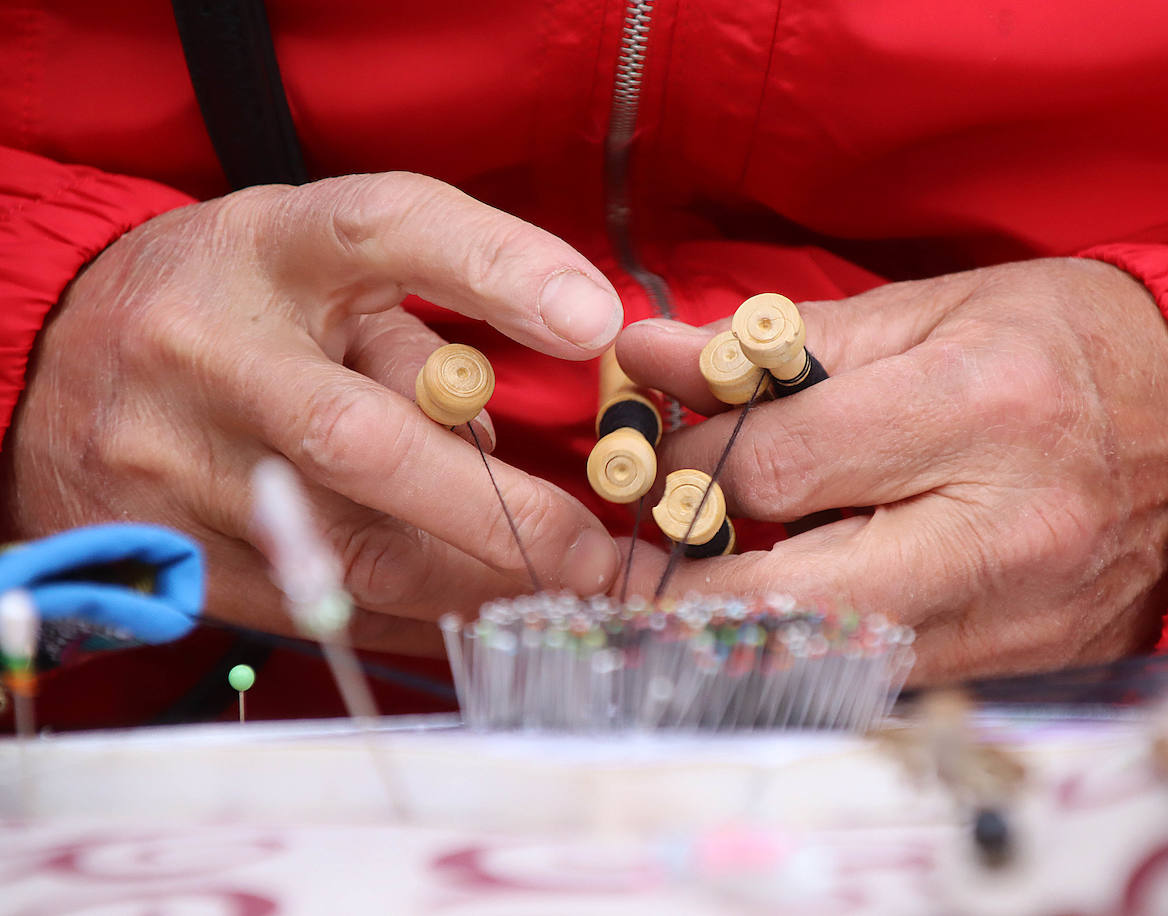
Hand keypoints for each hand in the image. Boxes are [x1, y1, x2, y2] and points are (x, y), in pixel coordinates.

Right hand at [1, 172, 623, 653]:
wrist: (49, 370)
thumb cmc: (231, 307)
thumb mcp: (312, 270)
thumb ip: (414, 332)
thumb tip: (507, 442)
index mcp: (267, 253)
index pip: (384, 229)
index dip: (495, 267)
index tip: (591, 322)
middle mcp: (208, 352)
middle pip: (361, 437)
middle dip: (494, 509)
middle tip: (593, 554)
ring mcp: (173, 461)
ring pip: (341, 550)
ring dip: (464, 581)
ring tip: (548, 593)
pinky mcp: (167, 551)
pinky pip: (312, 607)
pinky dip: (405, 618)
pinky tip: (467, 614)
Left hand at [614, 259, 1167, 678]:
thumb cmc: (1064, 346)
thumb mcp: (932, 312)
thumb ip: (783, 346)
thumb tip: (650, 354)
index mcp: (978, 409)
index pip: (777, 466)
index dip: (690, 463)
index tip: (660, 452)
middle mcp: (1000, 530)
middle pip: (788, 592)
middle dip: (687, 580)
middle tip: (643, 553)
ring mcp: (1017, 616)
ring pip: (826, 657)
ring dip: (744, 623)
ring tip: (703, 579)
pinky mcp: (1025, 666)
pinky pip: (883, 677)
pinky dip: (819, 648)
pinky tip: (793, 608)